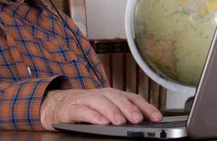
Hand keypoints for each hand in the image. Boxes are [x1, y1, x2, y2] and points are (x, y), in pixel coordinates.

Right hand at [40, 88, 162, 130]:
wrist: (59, 104)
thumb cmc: (88, 108)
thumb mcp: (108, 109)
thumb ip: (124, 113)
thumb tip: (145, 122)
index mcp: (113, 95)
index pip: (133, 98)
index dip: (146, 107)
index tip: (157, 118)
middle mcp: (101, 94)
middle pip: (117, 97)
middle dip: (129, 108)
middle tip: (138, 119)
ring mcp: (86, 100)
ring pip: (101, 102)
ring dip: (112, 111)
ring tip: (120, 122)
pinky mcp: (72, 108)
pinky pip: (83, 111)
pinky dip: (93, 116)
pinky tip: (101, 123)